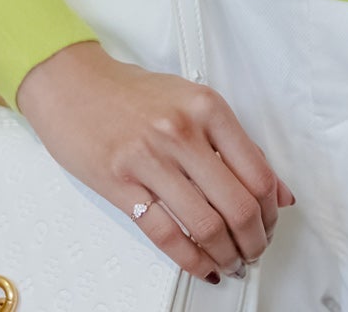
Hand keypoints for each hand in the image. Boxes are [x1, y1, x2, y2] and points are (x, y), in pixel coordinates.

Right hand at [15, 40, 296, 284]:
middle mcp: (182, 131)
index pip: (258, 172)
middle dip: (254, 239)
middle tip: (255, 248)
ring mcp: (151, 159)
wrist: (74, 84)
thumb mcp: (191, 101)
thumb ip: (233, 142)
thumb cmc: (130, 94)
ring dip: (226, 254)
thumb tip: (274, 189)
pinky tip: (202, 264)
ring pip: (206, 226)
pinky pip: (166, 234)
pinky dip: (191, 259)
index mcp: (207, 107)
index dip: (271, 209)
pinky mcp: (122, 184)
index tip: (270, 221)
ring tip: (231, 260)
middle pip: (238, 205)